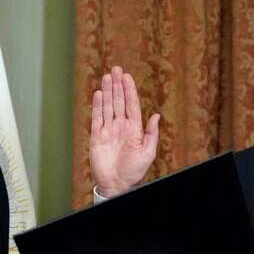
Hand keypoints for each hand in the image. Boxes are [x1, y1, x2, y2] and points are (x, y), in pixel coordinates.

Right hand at [90, 66, 159, 197]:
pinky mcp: (97, 136)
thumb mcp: (148, 153)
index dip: (129, 90)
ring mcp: (108, 130)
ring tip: (107, 76)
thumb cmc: (133, 171)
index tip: (127, 76)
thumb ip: (151, 134)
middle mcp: (121, 126)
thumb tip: (156, 116)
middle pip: (119, 101)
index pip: (131, 104)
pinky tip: (99, 94)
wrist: (116, 184)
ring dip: (108, 91)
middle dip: (118, 85)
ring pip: (108, 106)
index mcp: (134, 128)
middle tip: (116, 69)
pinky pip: (97, 117)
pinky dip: (98, 105)